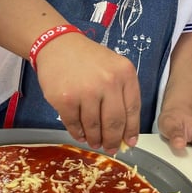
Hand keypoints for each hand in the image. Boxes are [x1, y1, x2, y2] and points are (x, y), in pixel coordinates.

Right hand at [36, 33, 140, 154]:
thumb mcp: (113, 67)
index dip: (131, 130)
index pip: (133, 109)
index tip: (128, 142)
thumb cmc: (88, 58)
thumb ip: (122, 94)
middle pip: (114, 122)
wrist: (58, 45)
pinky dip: (78, 133)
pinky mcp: (65, 99)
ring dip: (94, 139)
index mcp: (125, 73)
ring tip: (94, 141)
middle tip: (110, 148)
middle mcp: (108, 82)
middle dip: (112, 140)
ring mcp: (86, 91)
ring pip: (94, 127)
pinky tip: (80, 134)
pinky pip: (74, 124)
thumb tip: (125, 132)